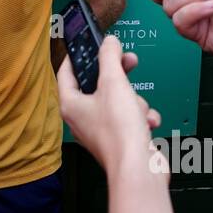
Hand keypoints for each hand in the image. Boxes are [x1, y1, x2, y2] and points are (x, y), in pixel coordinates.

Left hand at [57, 36, 161, 178]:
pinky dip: (141, 118)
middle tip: (129, 61)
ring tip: (137, 110)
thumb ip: (110, 57)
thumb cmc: (120, 132)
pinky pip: (131, 118)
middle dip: (118, 76)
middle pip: (98, 84)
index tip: (88, 44)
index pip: (66, 72)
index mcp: (71, 104)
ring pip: (119, 101)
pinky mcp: (119, 140)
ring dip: (135, 102)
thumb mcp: (114, 83)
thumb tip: (108, 43)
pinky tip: (147, 123)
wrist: (139, 169)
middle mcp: (82, 118)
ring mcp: (101, 130)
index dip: (78, 55)